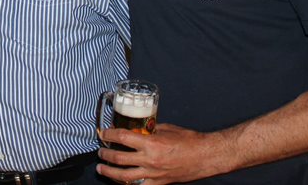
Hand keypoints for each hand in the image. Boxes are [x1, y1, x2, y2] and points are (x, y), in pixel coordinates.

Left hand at [97, 124, 224, 184]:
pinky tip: (121, 181)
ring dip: (110, 172)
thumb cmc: (189, 141)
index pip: (122, 138)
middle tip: (100, 151)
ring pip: (124, 177)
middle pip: (119, 158)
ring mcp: (154, 174)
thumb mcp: (166, 129)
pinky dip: (128, 184)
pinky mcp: (159, 183)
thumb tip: (138, 128)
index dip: (109, 135)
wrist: (206, 156)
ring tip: (102, 168)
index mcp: (151, 143)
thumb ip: (150, 130)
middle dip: (105, 155)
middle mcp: (150, 160)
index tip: (104, 133)